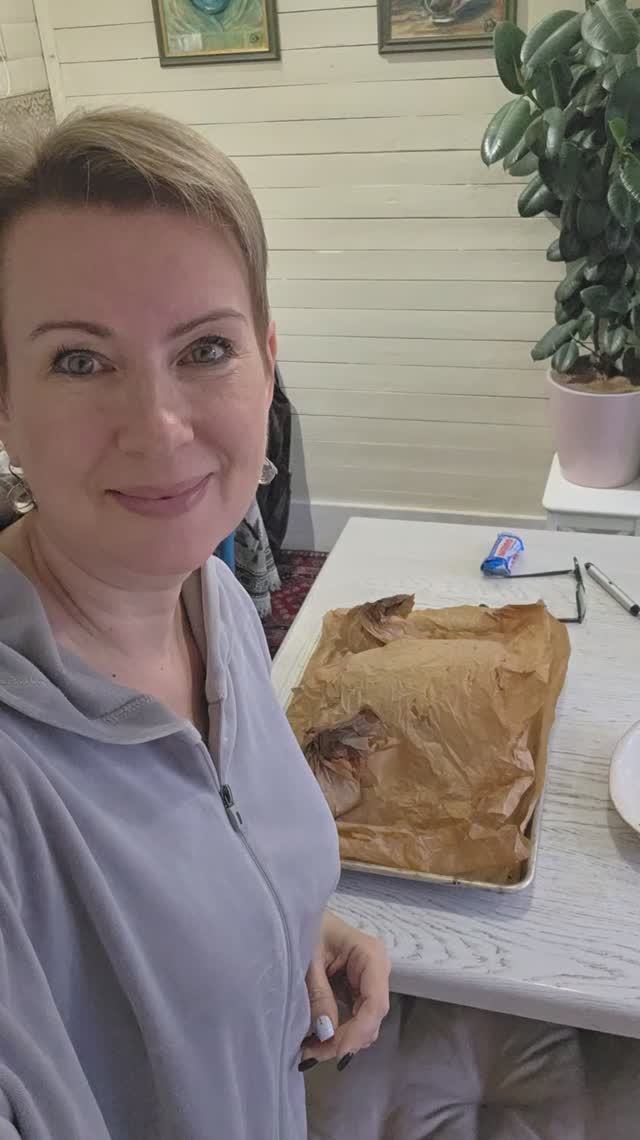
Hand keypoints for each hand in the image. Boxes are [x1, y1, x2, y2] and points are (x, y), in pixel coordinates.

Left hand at [301, 910, 389, 1070]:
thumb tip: (327, 1033)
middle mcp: (377, 969)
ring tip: (310, 1050)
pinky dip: (338, 1031)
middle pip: (371, 1017)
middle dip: (345, 1040)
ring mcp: (370, 980)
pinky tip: (317, 1039)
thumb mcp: (307, 958)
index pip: (375, 1003)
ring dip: (341, 1040)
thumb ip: (318, 994)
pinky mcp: (358, 988)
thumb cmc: (304, 926)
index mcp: (370, 955)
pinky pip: (355, 1017)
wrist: (299, 913)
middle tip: (312, 1055)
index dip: (358, 1032)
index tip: (334, 1051)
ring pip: (365, 1022)